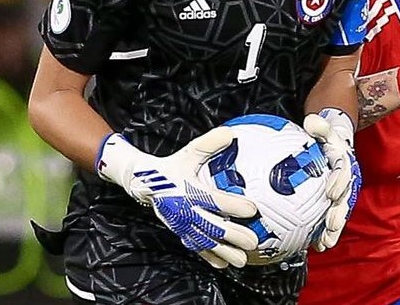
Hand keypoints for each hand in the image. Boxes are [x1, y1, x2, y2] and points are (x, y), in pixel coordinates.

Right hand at [96, 128, 258, 268]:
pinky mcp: (180, 231)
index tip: (253, 209)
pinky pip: (195, 247)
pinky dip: (209, 257)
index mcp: (189, 190)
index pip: (215, 199)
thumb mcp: (189, 152)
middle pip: (213, 226)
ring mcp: (182, 224)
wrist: (145, 183)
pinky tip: (223, 265)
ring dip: (225, 251)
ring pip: (206, 241)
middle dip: (233, 235)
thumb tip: (231, 134)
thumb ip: (209, 144)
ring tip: (243, 260)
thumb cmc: (172, 167)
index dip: (233, 205)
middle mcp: (186, 210)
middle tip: (253, 241)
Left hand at [303, 108, 359, 251]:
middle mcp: (347, 180)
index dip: (338, 182)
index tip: (330, 193)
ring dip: (334, 228)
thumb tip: (311, 121)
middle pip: (345, 198)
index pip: (343, 172)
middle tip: (331, 225)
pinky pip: (332, 218)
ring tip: (325, 243)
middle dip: (339, 213)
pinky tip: (317, 246)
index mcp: (344, 162)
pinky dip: (326, 233)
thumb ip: (319, 126)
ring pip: (340, 212)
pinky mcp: (337, 202)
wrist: (336, 144)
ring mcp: (344, 192)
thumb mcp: (324, 127)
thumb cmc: (326, 136)